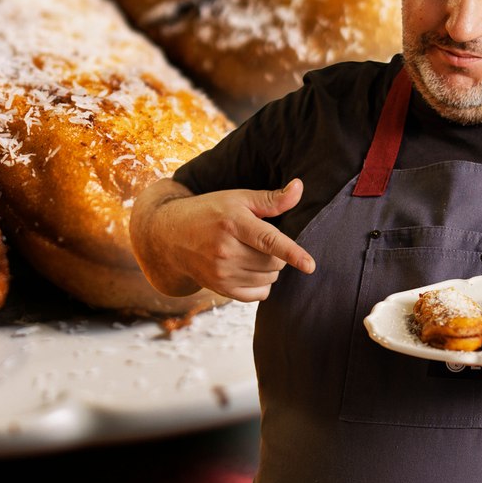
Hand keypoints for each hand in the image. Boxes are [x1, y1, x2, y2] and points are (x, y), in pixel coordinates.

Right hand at [130, 178, 315, 301]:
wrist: (171, 236)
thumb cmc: (210, 212)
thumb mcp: (238, 198)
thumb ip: (271, 199)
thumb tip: (300, 188)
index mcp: (233, 223)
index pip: (268, 241)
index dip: (292, 253)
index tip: (310, 265)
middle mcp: (226, 250)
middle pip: (274, 262)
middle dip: (279, 254)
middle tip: (263, 241)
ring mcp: (221, 272)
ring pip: (269, 278)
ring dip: (271, 268)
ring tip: (253, 252)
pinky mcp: (220, 288)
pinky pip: (258, 294)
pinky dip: (262, 284)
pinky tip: (250, 269)